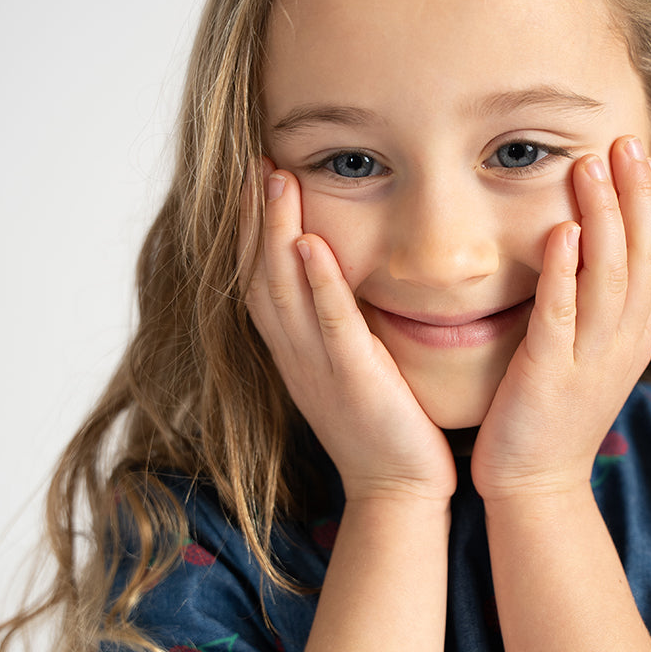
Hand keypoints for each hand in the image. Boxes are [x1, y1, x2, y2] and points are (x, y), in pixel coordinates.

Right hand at [241, 160, 456, 501]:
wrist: (399, 490)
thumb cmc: (385, 428)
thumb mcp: (352, 371)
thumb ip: (342, 327)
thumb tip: (342, 280)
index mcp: (296, 354)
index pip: (260, 281)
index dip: (250, 230)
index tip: (253, 178)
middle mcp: (297, 358)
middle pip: (259, 277)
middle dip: (252, 219)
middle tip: (252, 160)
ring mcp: (322, 371)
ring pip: (285, 293)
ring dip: (275, 235)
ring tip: (273, 180)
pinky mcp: (357, 383)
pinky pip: (332, 328)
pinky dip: (319, 286)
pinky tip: (311, 246)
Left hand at [471, 136, 650, 500]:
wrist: (537, 483)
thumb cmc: (556, 413)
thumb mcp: (592, 352)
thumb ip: (598, 301)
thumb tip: (593, 245)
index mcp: (634, 336)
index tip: (640, 152)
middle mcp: (623, 343)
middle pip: (643, 259)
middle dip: (636, 197)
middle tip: (624, 142)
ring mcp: (590, 360)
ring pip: (609, 279)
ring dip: (605, 219)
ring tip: (590, 167)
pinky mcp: (550, 376)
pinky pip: (562, 316)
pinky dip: (565, 272)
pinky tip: (563, 232)